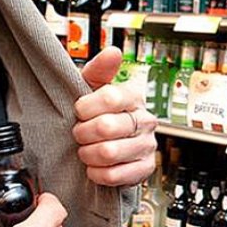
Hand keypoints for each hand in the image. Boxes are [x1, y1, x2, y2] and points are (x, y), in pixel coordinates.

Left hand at [73, 46, 157, 186]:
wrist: (109, 145)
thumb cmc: (98, 115)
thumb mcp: (93, 89)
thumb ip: (99, 70)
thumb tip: (113, 52)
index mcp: (134, 98)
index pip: (111, 97)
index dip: (86, 107)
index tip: (78, 111)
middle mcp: (146, 121)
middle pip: (107, 127)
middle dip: (83, 133)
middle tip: (78, 134)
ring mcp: (147, 146)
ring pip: (109, 152)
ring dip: (88, 154)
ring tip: (85, 151)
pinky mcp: (145, 168)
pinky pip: (116, 175)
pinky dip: (97, 173)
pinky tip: (94, 167)